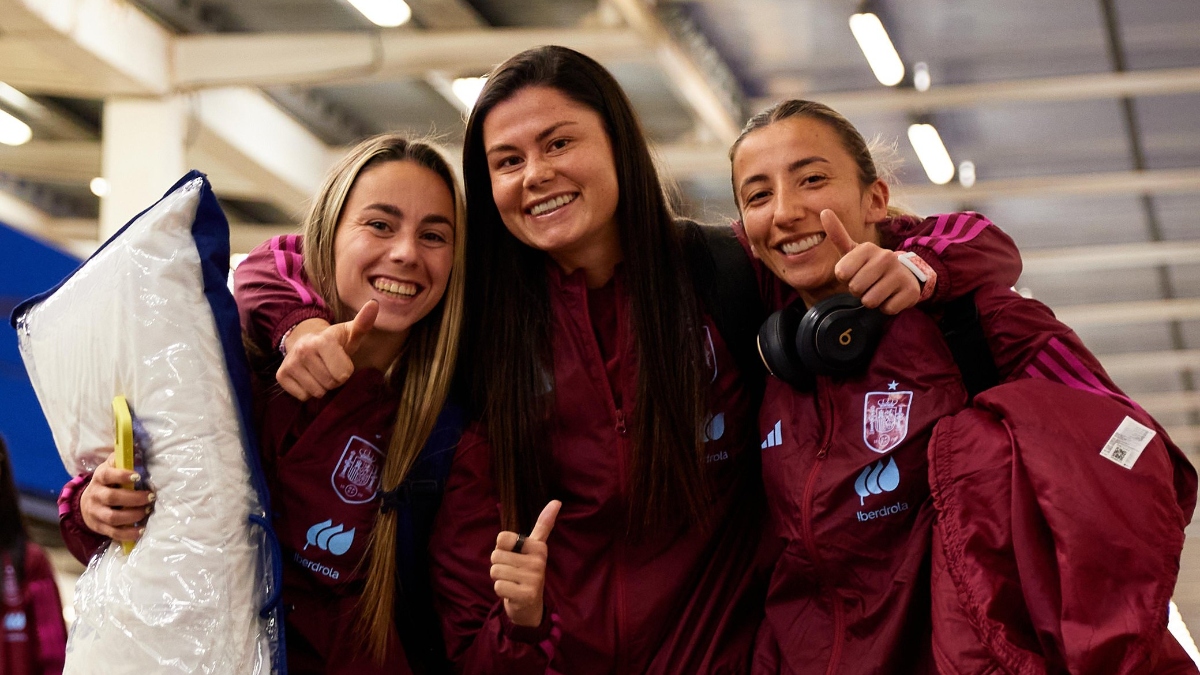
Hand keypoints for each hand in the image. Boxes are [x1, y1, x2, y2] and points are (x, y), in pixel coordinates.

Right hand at [80, 453, 153, 541]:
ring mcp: (96, 513)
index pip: (107, 475)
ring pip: (113, 517)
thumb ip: (122, 458)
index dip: (122, 475)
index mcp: (100, 478)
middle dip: (134, 498)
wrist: (86, 503)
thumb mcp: (111, 467)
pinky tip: (142, 530)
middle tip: (150, 497)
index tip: (138, 476)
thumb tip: (137, 446)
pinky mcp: (100, 527)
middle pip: (112, 498)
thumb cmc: (107, 482)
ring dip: (133, 515)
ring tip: (146, 511)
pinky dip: (129, 533)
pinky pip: (114, 533)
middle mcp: (95, 495)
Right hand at [277, 301, 376, 400]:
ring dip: (321, 386)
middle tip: (330, 367)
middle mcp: (304, 350)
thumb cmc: (334, 341)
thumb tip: (374, 303)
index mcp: (323, 340)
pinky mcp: (281, 375)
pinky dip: (307, 391)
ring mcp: (290, 363)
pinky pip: (303, 396)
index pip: (344, 374)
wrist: (304, 340)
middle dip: (334, 379)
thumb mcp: (350, 333)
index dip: (346, 370)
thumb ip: (363, 323)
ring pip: (317, 392)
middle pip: (331, 384)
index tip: (341, 361)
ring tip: (319, 371)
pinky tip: (307, 376)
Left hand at [490, 500, 561, 627]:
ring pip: (495, 571)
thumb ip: (543, 525)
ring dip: (499, 579)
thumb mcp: (535, 547)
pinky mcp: (526, 595)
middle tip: (513, 573)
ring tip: (512, 583)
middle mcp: (539, 561)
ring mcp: (534, 579)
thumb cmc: (526, 571)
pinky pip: (498, 586)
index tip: (514, 556)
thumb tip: (557, 501)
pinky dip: (501, 590)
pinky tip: (512, 593)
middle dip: (499, 566)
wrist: (530, 605)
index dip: (501, 549)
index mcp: (538, 547)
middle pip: (496, 556)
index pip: (502, 538)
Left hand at [824, 209, 920, 314]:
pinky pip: (886, 309)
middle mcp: (885, 257)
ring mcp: (899, 274)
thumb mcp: (854, 251)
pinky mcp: (910, 291)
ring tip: (879, 290)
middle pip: (855, 288)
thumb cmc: (871, 265)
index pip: (841, 273)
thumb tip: (824, 211)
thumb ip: (838, 234)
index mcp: (868, 248)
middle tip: (868, 283)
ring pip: (870, 300)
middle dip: (858, 291)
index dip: (846, 278)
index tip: (855, 272)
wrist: (905, 275)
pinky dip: (886, 308)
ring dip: (872, 300)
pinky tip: (891, 297)